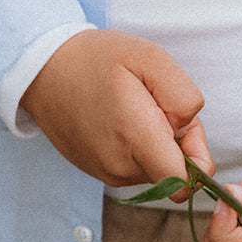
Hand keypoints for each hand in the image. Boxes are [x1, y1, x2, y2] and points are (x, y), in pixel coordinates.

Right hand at [19, 28, 213, 191]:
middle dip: (178, 144)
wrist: (44, 70)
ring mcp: (106, 173)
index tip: (186, 129)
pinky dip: (138, 149)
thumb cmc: (98, 59)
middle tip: (156, 104)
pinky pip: (135, 169)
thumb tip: (188, 130)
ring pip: (155, 172)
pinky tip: (120, 120)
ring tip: (135, 108)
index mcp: (135, 138)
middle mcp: (119, 166)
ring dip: (157, 145)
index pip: (182, 184)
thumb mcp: (150, 58)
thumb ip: (184, 97)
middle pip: (174, 175)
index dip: (197, 160)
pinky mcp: (98, 172)